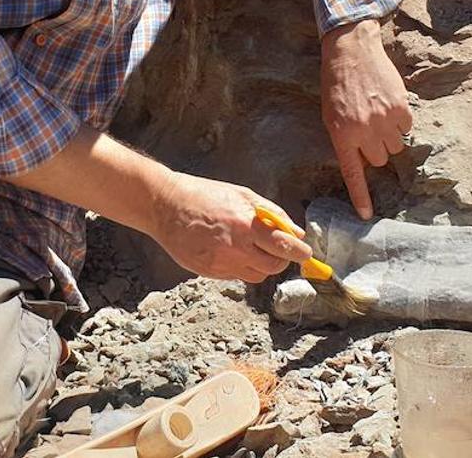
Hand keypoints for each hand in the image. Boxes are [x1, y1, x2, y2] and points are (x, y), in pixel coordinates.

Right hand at [148, 172, 312, 282]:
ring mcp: (221, 263)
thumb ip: (273, 215)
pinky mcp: (209, 272)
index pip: (283, 246)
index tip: (306, 253)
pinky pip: (237, 276)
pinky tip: (232, 249)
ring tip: (251, 246)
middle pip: (274, 267)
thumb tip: (296, 232)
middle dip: (282, 260)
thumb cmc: (207, 195)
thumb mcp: (243, 195)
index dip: (299, 252)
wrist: (165, 206)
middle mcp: (235, 247)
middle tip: (280, 250)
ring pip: (257, 275)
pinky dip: (242, 266)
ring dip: (262, 264)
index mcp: (246, 224)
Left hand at [321, 19, 412, 219]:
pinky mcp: (401, 108)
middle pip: (379, 159)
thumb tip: (363, 162)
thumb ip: (345, 140)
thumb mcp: (331, 115)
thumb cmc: (336, 85)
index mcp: (342, 134)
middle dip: (375, 148)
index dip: (361, 196)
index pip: (353, 173)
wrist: (352, 51)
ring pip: (395, 146)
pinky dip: (400, 121)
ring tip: (378, 114)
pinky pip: (406, 128)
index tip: (366, 216)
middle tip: (368, 129)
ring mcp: (384, 119)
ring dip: (389, 136)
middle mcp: (364, 130)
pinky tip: (388, 104)